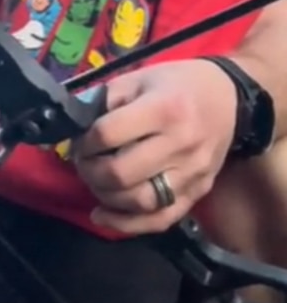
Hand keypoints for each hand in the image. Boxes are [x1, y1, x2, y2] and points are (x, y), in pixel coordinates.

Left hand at [70, 58, 237, 232]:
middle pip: (121, 173)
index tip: (79, 141)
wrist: (228, 99)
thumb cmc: (178, 84)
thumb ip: (105, 100)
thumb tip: (74, 127)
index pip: (108, 135)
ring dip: (105, 197)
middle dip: (89, 171)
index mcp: (164, 109)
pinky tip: (102, 215)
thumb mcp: (139, 79)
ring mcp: (192, 173)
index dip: (84, 141)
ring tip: (95, 182)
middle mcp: (180, 144)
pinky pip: (160, 220)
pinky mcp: (198, 192)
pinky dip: (126, 224)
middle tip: (82, 163)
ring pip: (139, 202)